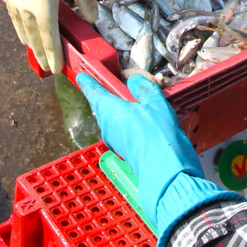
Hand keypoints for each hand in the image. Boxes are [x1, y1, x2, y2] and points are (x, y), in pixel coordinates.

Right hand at [6, 0, 93, 73]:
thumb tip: (92, 18)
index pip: (48, 34)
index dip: (53, 53)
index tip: (57, 68)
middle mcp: (25, 1)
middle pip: (34, 35)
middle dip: (43, 53)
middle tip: (50, 69)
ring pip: (23, 28)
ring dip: (32, 43)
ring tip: (39, 56)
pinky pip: (15, 16)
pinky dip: (22, 29)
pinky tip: (26, 34)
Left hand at [78, 73, 241, 241]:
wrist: (165, 169)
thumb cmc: (157, 133)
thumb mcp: (154, 103)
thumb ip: (143, 88)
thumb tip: (133, 81)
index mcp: (110, 110)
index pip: (94, 92)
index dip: (88, 83)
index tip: (81, 76)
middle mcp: (108, 126)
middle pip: (103, 106)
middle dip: (106, 96)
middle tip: (110, 85)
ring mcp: (115, 140)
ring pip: (113, 119)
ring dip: (119, 109)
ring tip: (132, 101)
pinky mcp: (125, 149)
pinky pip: (121, 129)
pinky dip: (127, 120)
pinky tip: (142, 119)